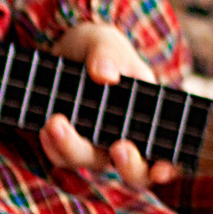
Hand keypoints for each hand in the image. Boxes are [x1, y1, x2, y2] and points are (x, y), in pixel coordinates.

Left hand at [41, 22, 168, 190]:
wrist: (63, 52)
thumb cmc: (97, 48)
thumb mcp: (105, 42)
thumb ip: (108, 54)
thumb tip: (106, 76)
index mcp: (149, 116)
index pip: (168, 154)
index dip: (169, 168)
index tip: (161, 171)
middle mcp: (125, 138)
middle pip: (135, 172)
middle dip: (130, 166)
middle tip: (119, 148)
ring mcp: (96, 145)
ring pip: (91, 163)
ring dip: (74, 148)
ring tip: (54, 122)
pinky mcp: (67, 145)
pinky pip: (61, 158)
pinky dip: (53, 146)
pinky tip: (44, 128)